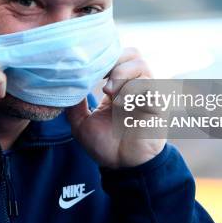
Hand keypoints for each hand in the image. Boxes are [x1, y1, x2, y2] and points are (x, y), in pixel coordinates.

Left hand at [67, 48, 165, 168]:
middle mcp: (135, 86)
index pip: (118, 56)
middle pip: (132, 54)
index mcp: (119, 86)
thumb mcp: (81, 123)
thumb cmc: (105, 145)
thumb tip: (63, 85)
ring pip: (142, 66)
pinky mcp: (158, 107)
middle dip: (115, 61)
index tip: (90, 68)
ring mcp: (148, 95)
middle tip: (102, 79)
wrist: (123, 168)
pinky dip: (134, 92)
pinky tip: (121, 105)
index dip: (105, 56)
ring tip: (109, 93)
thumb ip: (74, 104)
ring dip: (122, 75)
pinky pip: (152, 88)